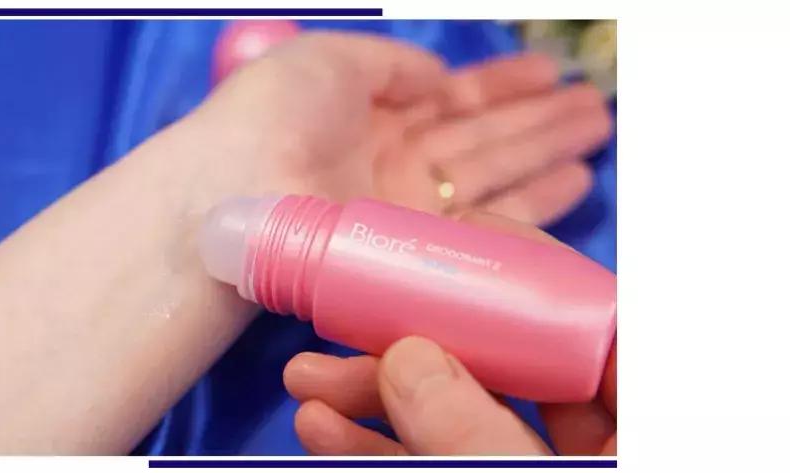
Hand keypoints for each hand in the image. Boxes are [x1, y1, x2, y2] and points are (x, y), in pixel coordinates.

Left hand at [183, 32, 611, 224]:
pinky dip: (533, 204)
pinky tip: (574, 181)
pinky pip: (485, 223)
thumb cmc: (271, 115)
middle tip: (596, 107)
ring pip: (492, 175)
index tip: (547, 72)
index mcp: (368, 114)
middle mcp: (391, 163)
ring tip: (597, 133)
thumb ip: (389, 63)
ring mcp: (404, 209)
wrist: (237, 192)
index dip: (499, 86)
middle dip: (538, 120)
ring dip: (546, 153)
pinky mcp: (415, 250)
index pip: (448, 100)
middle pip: (479, 138)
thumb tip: (437, 76)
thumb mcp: (327, 60)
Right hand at [282, 212, 616, 455]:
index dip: (527, 271)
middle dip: (415, 339)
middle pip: (509, 360)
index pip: (598, 318)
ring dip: (378, 395)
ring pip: (462, 413)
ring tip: (305, 382)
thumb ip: (479, 437)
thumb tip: (409, 359)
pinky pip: (443, 459)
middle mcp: (600, 435)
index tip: (450, 239)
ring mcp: (545, 461)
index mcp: (644, 422)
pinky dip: (382, 445)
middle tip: (345, 321)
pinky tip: (324, 428)